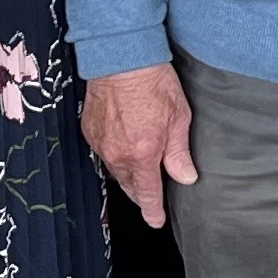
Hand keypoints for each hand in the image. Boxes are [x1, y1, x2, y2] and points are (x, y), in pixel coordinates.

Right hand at [83, 64, 198, 229]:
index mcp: (142, 155)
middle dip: (141, 193)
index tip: (156, 220)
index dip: (153, 210)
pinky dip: (115, 155)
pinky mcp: (90, 131)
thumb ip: (179, 152)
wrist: (120, 58)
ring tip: (140, 171)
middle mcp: (118, 154)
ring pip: (116, 170)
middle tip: (151, 196)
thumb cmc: (153, 82)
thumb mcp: (178, 117)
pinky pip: (104, 153)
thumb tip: (186, 177)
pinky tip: (125, 145)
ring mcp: (101, 144)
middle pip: (130, 185)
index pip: (148, 194)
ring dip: (128, 174)